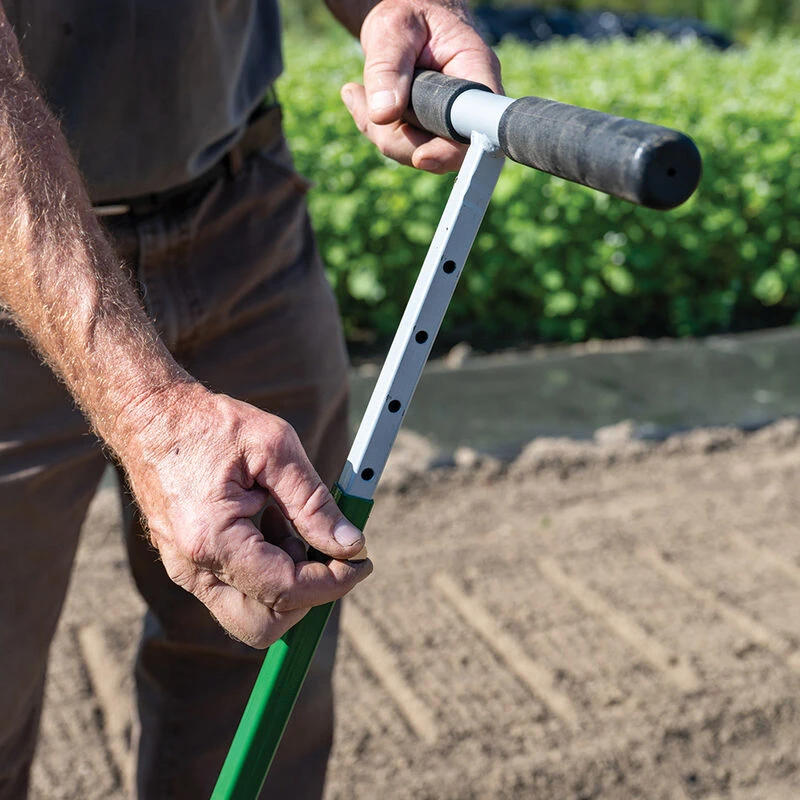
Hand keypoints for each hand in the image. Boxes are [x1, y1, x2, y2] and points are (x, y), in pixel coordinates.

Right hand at [120, 383, 371, 648]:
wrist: (149, 416)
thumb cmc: (210, 424)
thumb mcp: (275, 449)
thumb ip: (313, 503)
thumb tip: (351, 545)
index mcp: (213, 540)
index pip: (286, 590)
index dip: (334, 582)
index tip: (362, 561)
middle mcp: (192, 568)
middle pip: (263, 625)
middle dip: (306, 597)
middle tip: (325, 550)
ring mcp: (184, 571)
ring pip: (248, 613)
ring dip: (285, 581)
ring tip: (288, 522)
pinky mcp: (186, 565)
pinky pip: (234, 590)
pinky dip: (265, 569)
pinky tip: (268, 522)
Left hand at [340, 0, 501, 173]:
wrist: (405, 18)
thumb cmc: (407, 12)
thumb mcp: (393, 30)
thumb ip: (388, 68)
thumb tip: (383, 115)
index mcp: (474, 73)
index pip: (476, 127)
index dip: (452, 151)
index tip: (421, 157)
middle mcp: (467, 105)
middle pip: (442, 150)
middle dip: (398, 138)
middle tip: (360, 99)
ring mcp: (448, 122)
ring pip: (417, 152)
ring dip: (379, 131)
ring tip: (357, 93)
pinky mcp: (429, 130)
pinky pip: (402, 146)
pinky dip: (375, 129)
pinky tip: (358, 98)